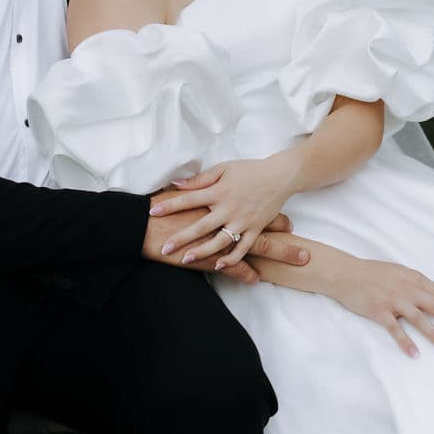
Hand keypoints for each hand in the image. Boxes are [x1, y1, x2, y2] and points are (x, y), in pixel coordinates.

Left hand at [148, 157, 294, 268]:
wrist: (281, 176)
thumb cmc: (250, 170)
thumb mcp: (223, 169)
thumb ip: (200, 179)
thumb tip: (177, 184)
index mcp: (219, 191)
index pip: (189, 199)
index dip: (170, 206)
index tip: (152, 212)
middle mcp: (229, 208)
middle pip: (200, 226)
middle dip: (181, 238)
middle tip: (164, 248)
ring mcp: (243, 220)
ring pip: (219, 240)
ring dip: (202, 251)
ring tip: (186, 259)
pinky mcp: (255, 229)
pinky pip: (243, 247)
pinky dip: (231, 257)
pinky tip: (218, 264)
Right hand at [326, 258, 433, 357]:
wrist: (346, 273)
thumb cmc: (373, 274)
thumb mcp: (400, 273)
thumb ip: (417, 284)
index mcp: (415, 278)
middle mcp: (407, 288)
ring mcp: (393, 300)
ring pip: (420, 318)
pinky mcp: (379, 311)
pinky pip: (395, 329)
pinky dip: (406, 342)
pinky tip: (415, 354)